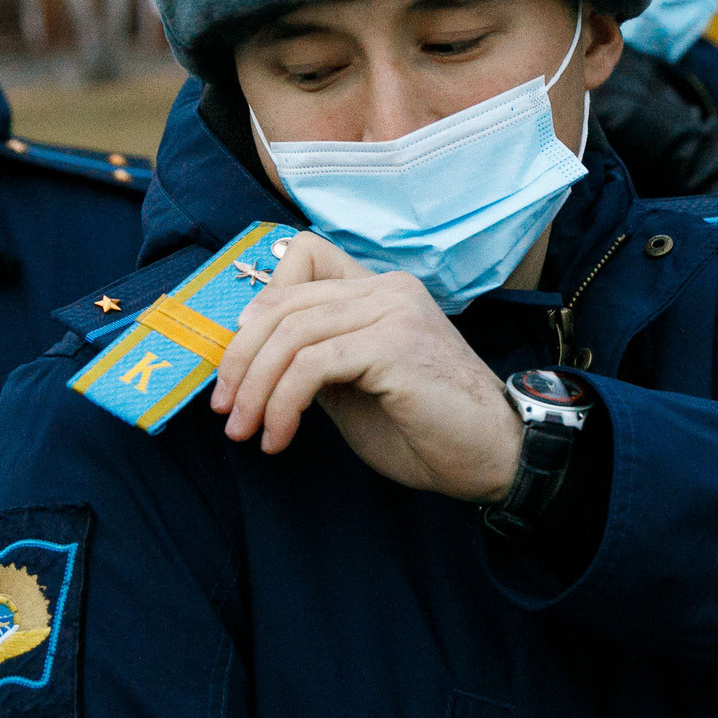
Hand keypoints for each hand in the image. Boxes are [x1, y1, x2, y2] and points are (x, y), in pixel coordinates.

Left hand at [209, 232, 522, 502]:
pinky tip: (280, 437)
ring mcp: (393, 311)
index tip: (238, 363)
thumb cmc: (427, 430)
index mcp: (380, 290)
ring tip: (248, 432)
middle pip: (282, 303)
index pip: (300, 259)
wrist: (491, 458)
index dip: (257, 305)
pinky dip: (283, 404)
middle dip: (240, 361)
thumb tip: (252, 358)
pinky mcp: (394, 344)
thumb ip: (314, 359)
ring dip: (256, 390)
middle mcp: (387, 288)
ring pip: (290, 335)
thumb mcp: (354, 387)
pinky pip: (311, 365)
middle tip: (226, 412)